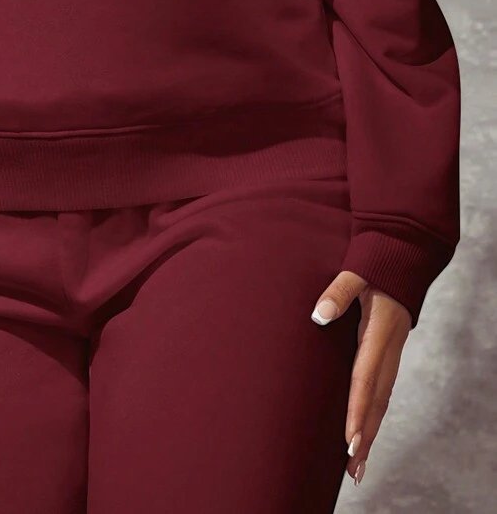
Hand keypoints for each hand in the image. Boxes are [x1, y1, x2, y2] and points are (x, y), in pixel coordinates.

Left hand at [311, 270, 411, 485]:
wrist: (403, 254)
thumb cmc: (375, 263)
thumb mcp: (356, 272)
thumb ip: (338, 291)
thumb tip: (319, 315)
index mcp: (379, 332)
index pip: (365, 379)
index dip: (356, 410)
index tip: (349, 440)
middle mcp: (388, 348)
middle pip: (377, 399)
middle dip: (365, 434)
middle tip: (353, 469)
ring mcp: (391, 352)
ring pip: (382, 399)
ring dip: (370, 430)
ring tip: (358, 464)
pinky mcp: (389, 352)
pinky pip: (383, 390)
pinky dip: (374, 413)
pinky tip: (365, 430)